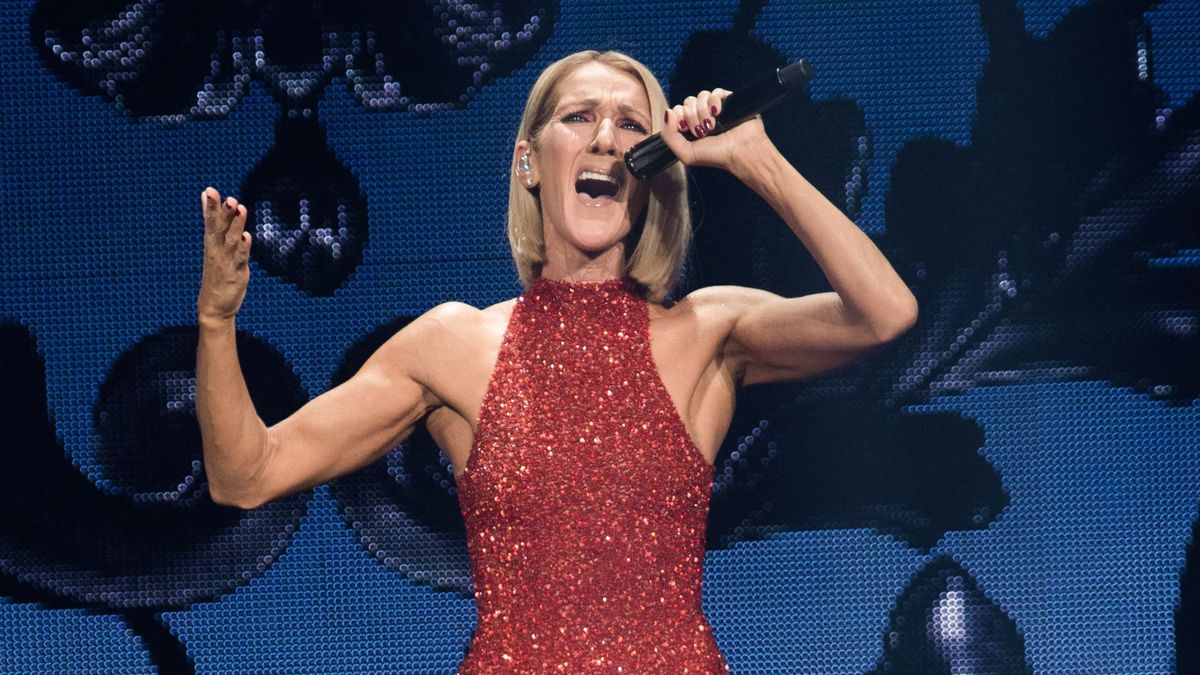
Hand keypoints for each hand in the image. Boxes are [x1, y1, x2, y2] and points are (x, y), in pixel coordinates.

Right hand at [198, 187, 251, 324]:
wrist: (214, 306)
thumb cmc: (216, 271)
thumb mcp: (212, 245)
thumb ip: (212, 221)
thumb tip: (205, 198)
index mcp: (211, 242)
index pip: (210, 221)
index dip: (210, 206)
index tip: (210, 190)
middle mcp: (216, 250)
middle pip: (218, 228)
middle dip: (222, 212)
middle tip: (227, 197)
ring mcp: (226, 261)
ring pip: (231, 240)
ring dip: (236, 224)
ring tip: (240, 208)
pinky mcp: (236, 273)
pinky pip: (240, 258)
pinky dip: (243, 248)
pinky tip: (247, 236)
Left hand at [660, 88, 772, 172]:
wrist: (741, 152)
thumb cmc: (716, 156)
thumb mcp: (686, 153)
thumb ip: (669, 136)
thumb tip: (668, 112)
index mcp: (692, 127)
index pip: (677, 110)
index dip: (678, 117)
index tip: (685, 129)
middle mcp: (702, 116)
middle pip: (688, 102)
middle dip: (692, 117)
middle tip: (702, 132)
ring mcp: (715, 108)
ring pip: (700, 96)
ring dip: (703, 111)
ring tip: (712, 126)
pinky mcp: (729, 101)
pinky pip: (715, 92)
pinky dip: (714, 101)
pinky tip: (718, 113)